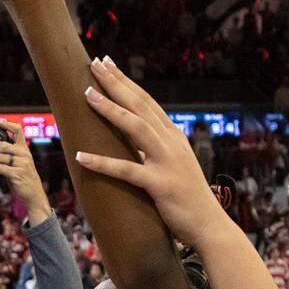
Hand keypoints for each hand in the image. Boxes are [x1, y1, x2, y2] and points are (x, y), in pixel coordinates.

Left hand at [0, 119, 49, 222]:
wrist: (33, 195)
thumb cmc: (23, 179)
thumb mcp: (17, 165)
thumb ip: (8, 156)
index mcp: (24, 149)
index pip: (18, 131)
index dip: (7, 124)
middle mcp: (24, 154)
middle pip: (2, 144)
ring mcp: (22, 164)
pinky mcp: (17, 174)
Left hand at [74, 57, 224, 248]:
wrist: (209, 226)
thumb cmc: (186, 198)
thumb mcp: (171, 166)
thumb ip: (154, 150)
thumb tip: (132, 141)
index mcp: (172, 136)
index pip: (146, 101)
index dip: (126, 81)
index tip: (108, 63)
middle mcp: (171, 142)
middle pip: (140, 105)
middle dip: (116, 83)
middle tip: (95, 63)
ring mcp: (167, 162)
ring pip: (135, 128)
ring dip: (110, 109)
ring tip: (86, 95)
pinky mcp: (159, 185)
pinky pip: (126, 171)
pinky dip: (102, 162)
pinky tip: (79, 156)